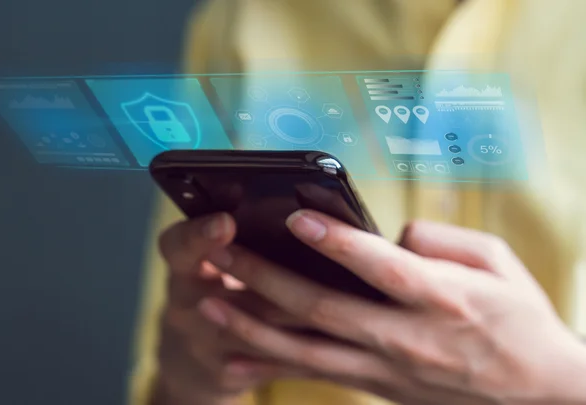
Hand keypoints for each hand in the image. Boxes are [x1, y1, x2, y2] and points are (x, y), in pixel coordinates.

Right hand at [153, 212, 311, 404]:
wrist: (194, 355)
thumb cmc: (217, 288)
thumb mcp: (212, 259)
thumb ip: (243, 235)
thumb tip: (303, 211)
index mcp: (182, 263)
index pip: (178, 244)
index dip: (199, 234)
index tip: (226, 221)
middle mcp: (183, 303)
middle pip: (211, 290)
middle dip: (253, 277)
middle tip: (291, 264)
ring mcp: (200, 342)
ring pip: (245, 329)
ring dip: (286, 314)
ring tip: (327, 300)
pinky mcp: (222, 373)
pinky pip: (263, 362)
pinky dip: (297, 350)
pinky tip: (331, 339)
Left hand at [200, 210, 585, 404]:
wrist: (538, 396)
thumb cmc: (520, 320)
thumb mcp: (498, 263)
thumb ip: (439, 239)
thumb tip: (387, 234)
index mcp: (441, 298)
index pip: (379, 266)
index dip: (335, 240)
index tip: (293, 216)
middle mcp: (405, 336)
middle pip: (323, 307)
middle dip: (266, 277)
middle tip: (224, 250)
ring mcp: (386, 369)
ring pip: (305, 350)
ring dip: (252, 326)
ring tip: (208, 301)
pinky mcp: (375, 387)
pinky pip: (313, 376)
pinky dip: (269, 367)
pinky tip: (232, 361)